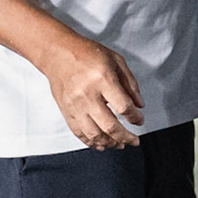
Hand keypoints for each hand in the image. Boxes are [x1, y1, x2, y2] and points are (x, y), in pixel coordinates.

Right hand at [37, 33, 146, 149]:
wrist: (57, 54)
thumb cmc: (87, 54)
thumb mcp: (116, 60)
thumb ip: (130, 83)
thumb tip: (139, 105)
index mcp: (102, 79)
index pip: (123, 106)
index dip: (135, 117)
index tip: (140, 120)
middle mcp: (87, 95)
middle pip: (109, 126)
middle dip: (126, 137)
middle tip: (134, 141)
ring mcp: (75, 105)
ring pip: (94, 134)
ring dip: (110, 143)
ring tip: (120, 144)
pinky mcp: (66, 111)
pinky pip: (79, 133)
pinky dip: (92, 142)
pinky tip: (101, 144)